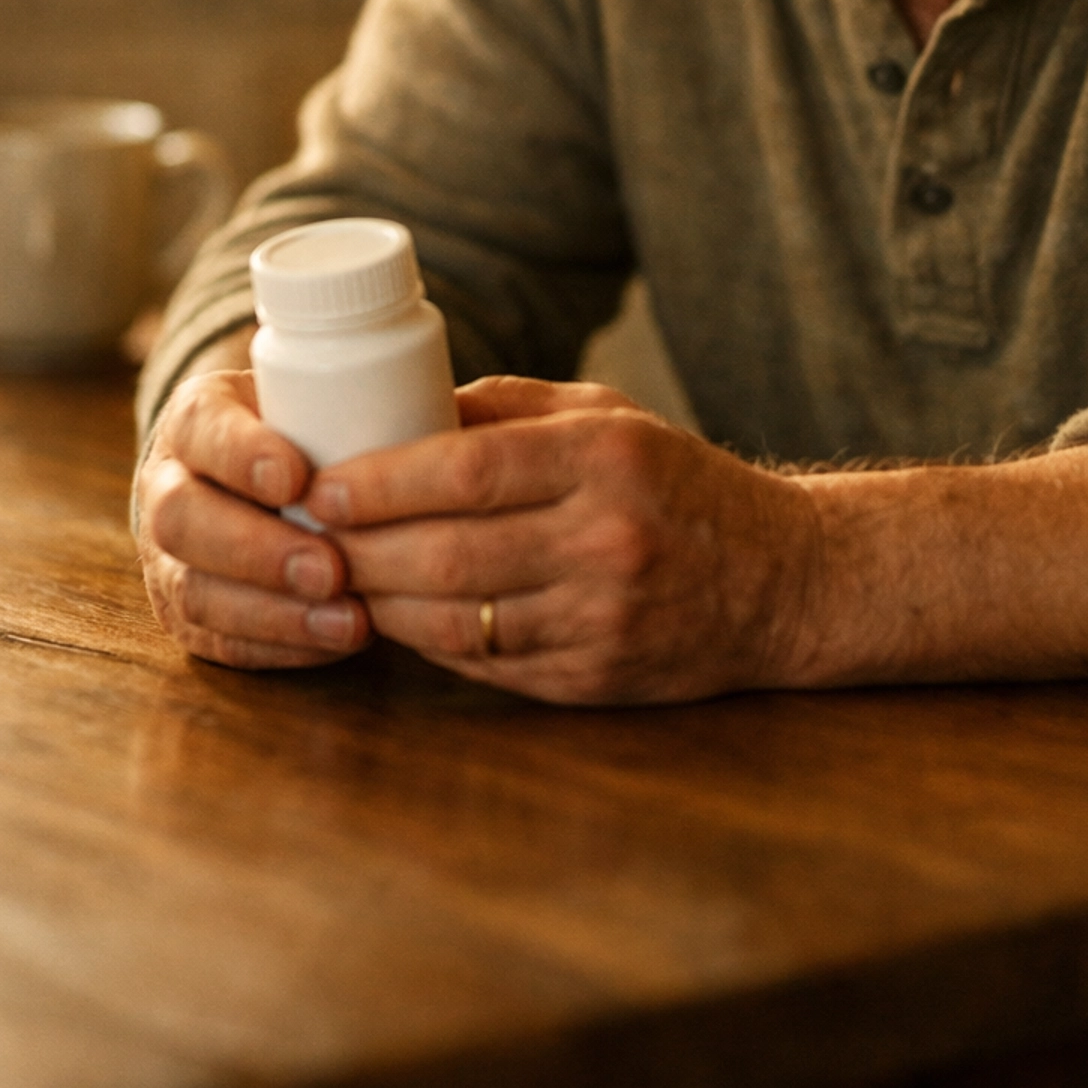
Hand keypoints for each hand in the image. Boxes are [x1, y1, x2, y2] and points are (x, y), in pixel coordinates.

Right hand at [136, 362, 371, 668]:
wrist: (254, 477)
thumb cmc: (306, 430)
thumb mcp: (314, 399)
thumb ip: (356, 402)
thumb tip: (444, 416)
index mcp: (198, 418)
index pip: (202, 428)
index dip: (242, 455)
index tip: (297, 478)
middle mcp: (168, 484)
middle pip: (181, 520)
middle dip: (258, 550)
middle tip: (331, 568)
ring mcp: (167, 556)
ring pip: (194, 590)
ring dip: (274, 612)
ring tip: (349, 621)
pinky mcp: (185, 613)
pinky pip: (218, 640)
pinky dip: (278, 646)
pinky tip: (334, 642)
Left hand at [307, 376, 823, 704]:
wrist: (780, 580)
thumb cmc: (676, 482)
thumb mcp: (607, 416)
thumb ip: (505, 410)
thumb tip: (396, 408)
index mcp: (605, 457)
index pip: (467, 471)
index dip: (381, 483)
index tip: (323, 486)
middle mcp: (604, 539)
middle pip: (445, 553)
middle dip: (359, 550)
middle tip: (307, 539)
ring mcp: (600, 618)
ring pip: (453, 620)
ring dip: (378, 603)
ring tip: (335, 579)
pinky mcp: (593, 679)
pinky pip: (483, 665)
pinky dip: (425, 643)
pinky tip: (395, 618)